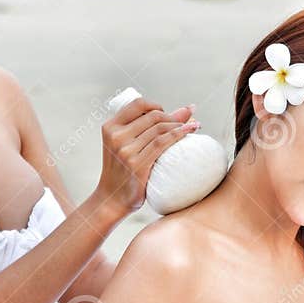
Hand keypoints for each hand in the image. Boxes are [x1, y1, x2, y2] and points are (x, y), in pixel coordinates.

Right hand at [93, 97, 197, 218]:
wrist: (113, 198)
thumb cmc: (124, 170)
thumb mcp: (128, 144)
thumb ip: (149, 126)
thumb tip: (188, 109)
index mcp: (110, 127)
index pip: (138, 104)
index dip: (156, 105)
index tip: (166, 113)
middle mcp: (116, 137)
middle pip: (153, 117)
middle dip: (173, 117)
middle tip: (186, 122)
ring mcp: (126, 151)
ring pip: (160, 129)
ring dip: (180, 125)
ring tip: (193, 127)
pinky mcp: (137, 165)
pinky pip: (161, 143)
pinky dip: (178, 135)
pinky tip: (189, 132)